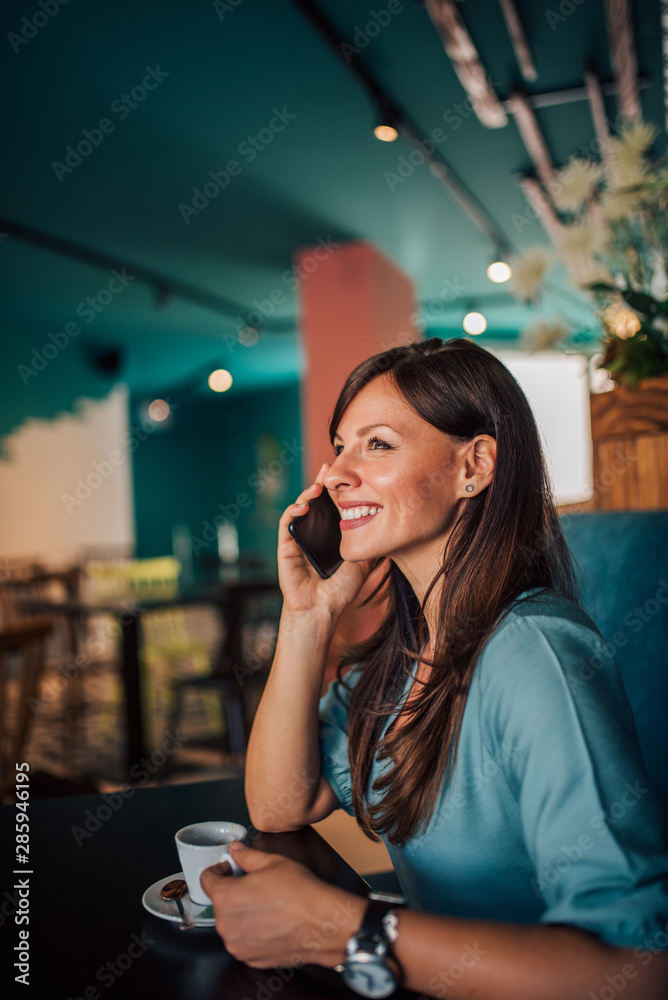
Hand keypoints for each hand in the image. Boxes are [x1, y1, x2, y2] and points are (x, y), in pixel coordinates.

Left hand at [200, 841, 363, 968]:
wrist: (323, 924)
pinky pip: (244, 940)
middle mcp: (227, 925)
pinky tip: (271, 920)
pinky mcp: (251, 958)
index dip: (219, 869)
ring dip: (242, 912)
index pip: (206, 880)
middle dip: (233, 891)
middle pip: (220, 902)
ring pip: (232, 922)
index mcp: (226, 898)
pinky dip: (252, 930)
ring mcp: (238, 945)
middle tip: (254, 884)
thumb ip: (246, 855)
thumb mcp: (272, 862)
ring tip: (266, 903)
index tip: (230, 868)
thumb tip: (236, 849)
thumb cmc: (301, 893)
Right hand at [278, 462, 388, 618]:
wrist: (323, 609)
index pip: (331, 505)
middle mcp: (313, 533)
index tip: (344, 473)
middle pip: (315, 502)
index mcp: (330, 535)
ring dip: (307, 494)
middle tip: (328, 467)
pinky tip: (304, 506)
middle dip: (320, 482)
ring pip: (299, 508)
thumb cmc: (341, 591)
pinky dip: (293, 511)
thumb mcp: (364, 563)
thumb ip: (373, 547)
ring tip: (318, 486)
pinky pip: (286, 523)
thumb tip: (393, 533)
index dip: (336, 488)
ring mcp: (298, 538)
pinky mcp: (286, 546)